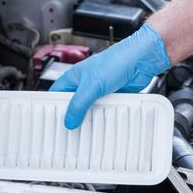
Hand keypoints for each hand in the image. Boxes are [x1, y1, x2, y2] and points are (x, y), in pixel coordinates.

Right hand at [50, 24, 170, 128]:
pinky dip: (103, 117)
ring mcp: (98, 91)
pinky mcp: (111, 97)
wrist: (141, 60)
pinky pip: (103, 111)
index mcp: (73, 78)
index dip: (52, 108)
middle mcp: (84, 85)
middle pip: (72, 105)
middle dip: (71, 117)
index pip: (55, 94)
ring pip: (88, 110)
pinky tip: (102, 125)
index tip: (52, 122)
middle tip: (68, 131)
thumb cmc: (116, 61)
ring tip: (84, 132)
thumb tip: (69, 121)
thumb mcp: (91, 86)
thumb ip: (79, 105)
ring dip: (89, 119)